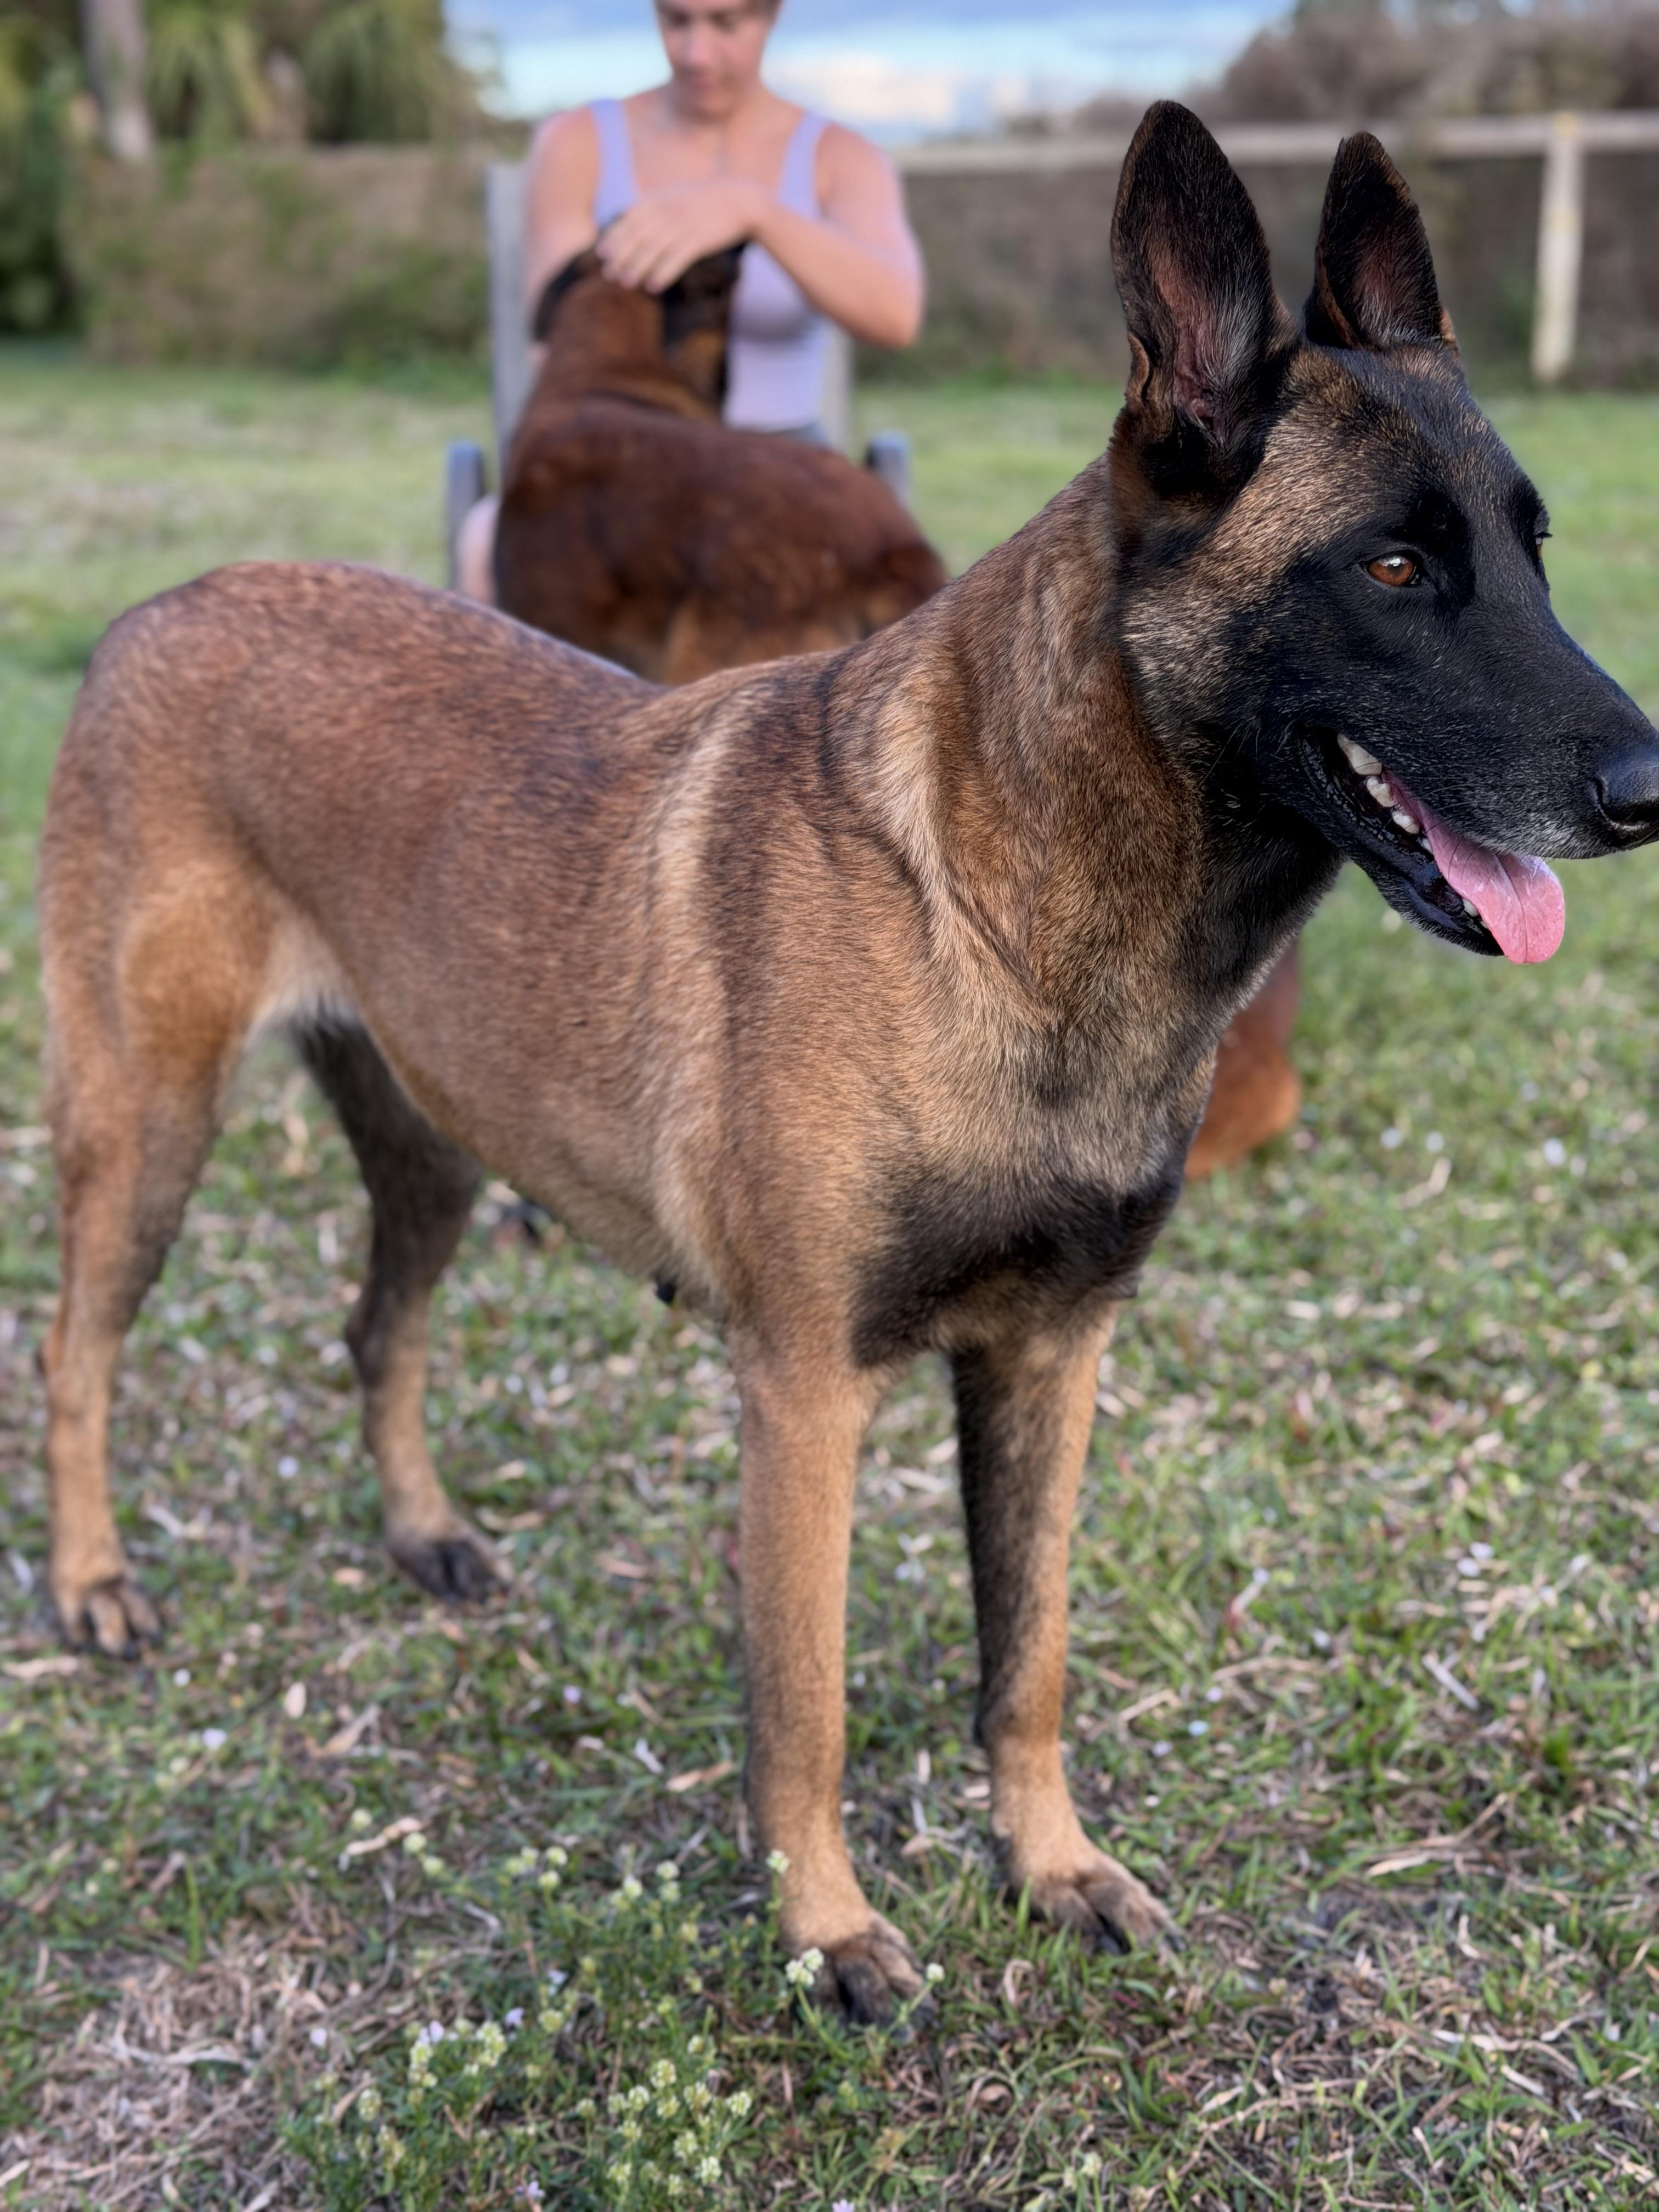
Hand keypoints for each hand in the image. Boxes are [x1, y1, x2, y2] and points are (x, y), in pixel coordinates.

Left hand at [598, 178, 767, 293]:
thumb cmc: (706, 201)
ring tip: (626, 283)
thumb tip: (630, 217)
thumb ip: (654, 204)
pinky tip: (653, 286)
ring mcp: (683, 224)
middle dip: (621, 255)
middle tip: (609, 273)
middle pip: (637, 234)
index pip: (629, 218)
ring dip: (637, 266)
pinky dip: (663, 273)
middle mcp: (668, 209)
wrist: (741, 201)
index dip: (614, 236)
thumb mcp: (676, 194)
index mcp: (661, 198)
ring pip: (653, 248)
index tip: (603, 253)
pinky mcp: (699, 240)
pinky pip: (676, 259)